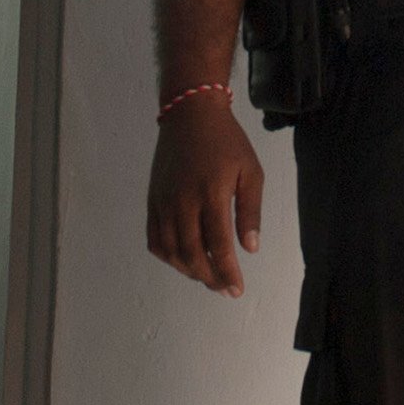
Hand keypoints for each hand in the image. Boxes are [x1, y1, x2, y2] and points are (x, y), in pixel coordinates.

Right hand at [144, 93, 261, 295]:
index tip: (237, 290)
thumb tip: (250, 248)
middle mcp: (183, 202)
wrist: (190, 114)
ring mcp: (164, 202)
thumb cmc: (226, 142)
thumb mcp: (250, 171)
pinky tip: (183, 260)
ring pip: (171, 251)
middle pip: (192, 254)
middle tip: (225, 289)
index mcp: (211, 194)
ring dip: (189, 271)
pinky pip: (154, 239)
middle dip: (209, 278)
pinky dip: (167, 256)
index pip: (218, 245)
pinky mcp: (153, 201)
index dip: (227, 272)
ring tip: (207, 277)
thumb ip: (250, 211)